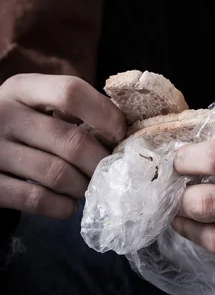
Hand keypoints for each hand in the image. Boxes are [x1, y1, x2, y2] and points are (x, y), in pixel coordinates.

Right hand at [0, 74, 125, 218]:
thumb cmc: (21, 126)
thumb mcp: (36, 104)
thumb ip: (73, 109)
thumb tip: (122, 133)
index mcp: (21, 88)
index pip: (71, 92)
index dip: (105, 114)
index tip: (120, 134)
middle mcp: (3, 115)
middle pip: (71, 141)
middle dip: (100, 162)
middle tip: (111, 172)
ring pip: (58, 174)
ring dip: (83, 186)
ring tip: (88, 187)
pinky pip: (37, 200)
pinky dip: (62, 206)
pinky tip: (67, 203)